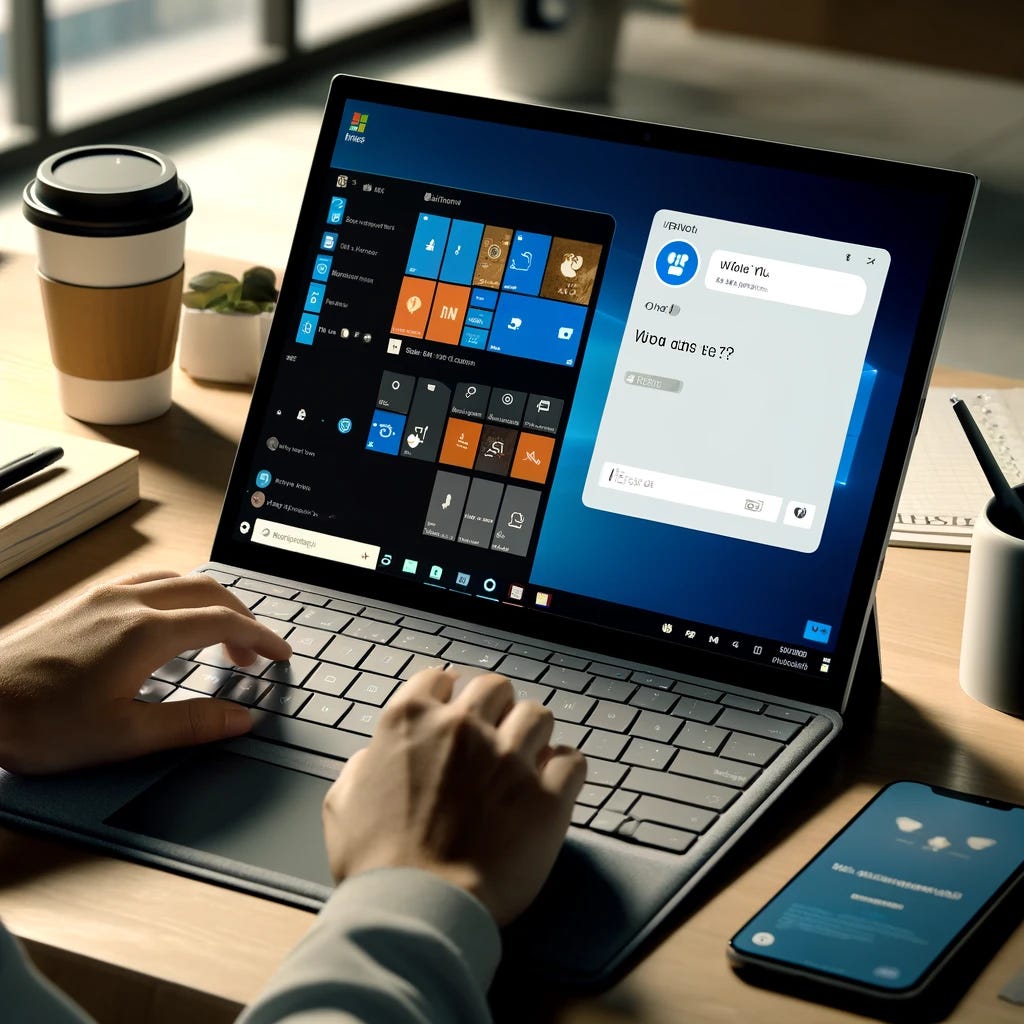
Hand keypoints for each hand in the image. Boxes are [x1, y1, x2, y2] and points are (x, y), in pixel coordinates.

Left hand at [0, 570, 290, 773]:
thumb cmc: (40, 723)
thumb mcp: (124, 736)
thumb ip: (192, 723)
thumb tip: (241, 718)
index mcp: (146, 632)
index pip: (224, 621)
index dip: (260, 637)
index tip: (280, 655)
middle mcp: (130, 603)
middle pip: (209, 591)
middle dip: (243, 618)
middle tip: (255, 654)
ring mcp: (107, 597)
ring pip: (181, 581)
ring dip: (212, 604)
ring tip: (221, 638)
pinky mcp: (88, 601)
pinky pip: (152, 582)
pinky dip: (181, 596)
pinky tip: (173, 623)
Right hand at [322, 668, 586, 925]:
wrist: (418, 910)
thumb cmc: (377, 867)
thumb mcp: (342, 805)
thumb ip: (362, 766)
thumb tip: (374, 756)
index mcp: (410, 722)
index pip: (438, 678)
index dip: (448, 694)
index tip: (455, 706)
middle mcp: (461, 728)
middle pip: (494, 688)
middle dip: (495, 709)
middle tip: (494, 736)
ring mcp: (507, 758)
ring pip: (538, 715)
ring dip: (532, 735)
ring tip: (528, 759)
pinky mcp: (546, 795)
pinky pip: (573, 760)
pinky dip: (566, 771)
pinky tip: (555, 785)